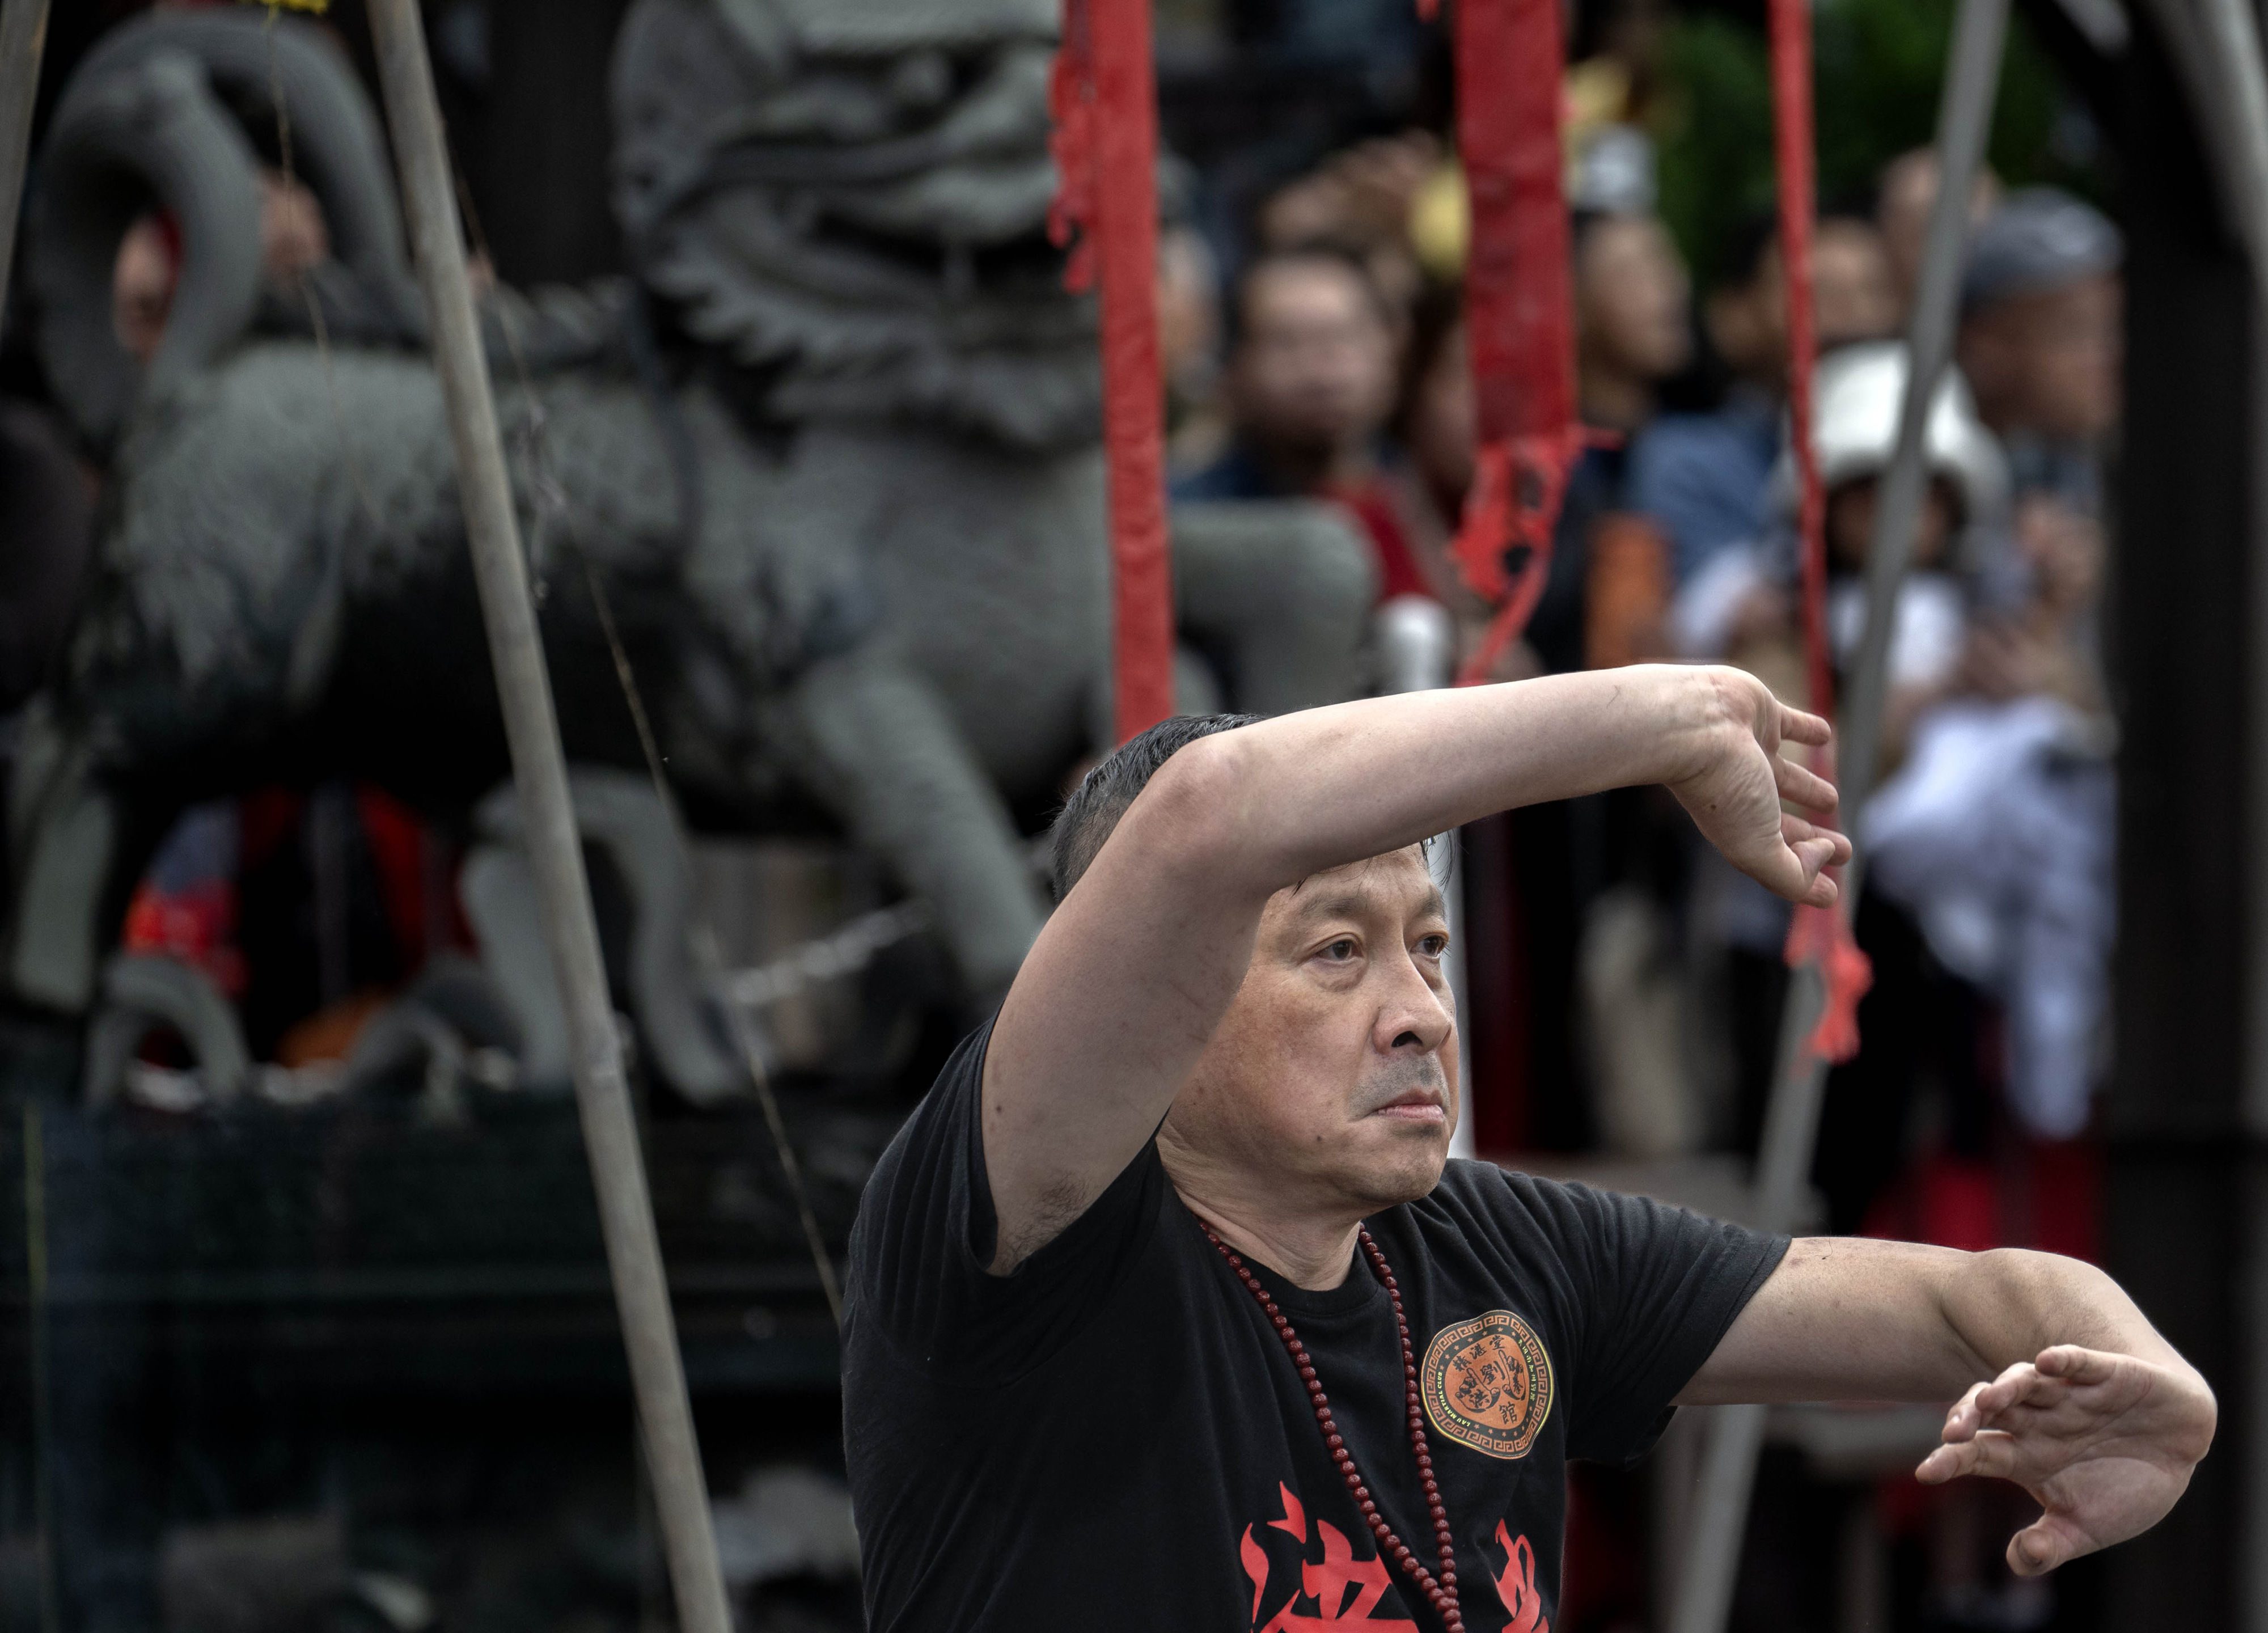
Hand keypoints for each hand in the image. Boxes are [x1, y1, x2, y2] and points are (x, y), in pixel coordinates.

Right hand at [1665, 668, 1850, 906]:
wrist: (1689, 725)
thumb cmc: (1720, 789)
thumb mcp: (1757, 848)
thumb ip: (1793, 872)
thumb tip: (1826, 857)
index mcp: (1738, 828)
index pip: (1779, 859)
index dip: (1806, 874)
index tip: (1832, 888)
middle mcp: (1742, 793)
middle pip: (1784, 823)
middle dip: (1812, 840)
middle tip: (1842, 849)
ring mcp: (1751, 754)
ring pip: (1787, 778)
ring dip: (1810, 790)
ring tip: (1831, 800)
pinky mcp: (1761, 715)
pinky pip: (1791, 725)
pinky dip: (1809, 730)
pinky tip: (1824, 736)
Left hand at [1917, 1345, 2218, 1575]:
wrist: (2180, 1450)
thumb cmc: (2126, 1487)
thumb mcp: (2087, 1526)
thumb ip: (2050, 1544)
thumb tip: (2018, 1562)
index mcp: (2025, 1453)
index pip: (1976, 1452)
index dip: (1950, 1458)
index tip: (1926, 1471)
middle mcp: (2037, 1418)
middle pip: (1990, 1410)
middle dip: (1968, 1416)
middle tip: (1952, 1433)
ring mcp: (2067, 1394)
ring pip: (2025, 1381)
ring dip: (2007, 1386)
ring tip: (1991, 1398)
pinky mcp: (2105, 1375)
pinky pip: (2077, 1361)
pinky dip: (2063, 1360)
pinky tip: (2048, 1362)